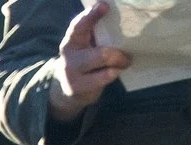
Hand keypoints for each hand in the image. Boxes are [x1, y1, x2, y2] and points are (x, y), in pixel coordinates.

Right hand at [48, 0, 132, 121]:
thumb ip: (95, 33)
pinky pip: (106, 77)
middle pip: (100, 53)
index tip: (104, 5)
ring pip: (104, 63)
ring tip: (124, 63)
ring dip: (119, 62)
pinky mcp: (79, 88)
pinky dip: (115, 73)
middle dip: (117, 54)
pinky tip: (116, 72)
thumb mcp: (84, 45)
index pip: (79, 27)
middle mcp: (69, 58)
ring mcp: (73, 75)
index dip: (91, 15)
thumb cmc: (83, 61)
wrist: (65, 90)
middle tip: (126, 55)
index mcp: (71, 42)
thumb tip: (119, 15)